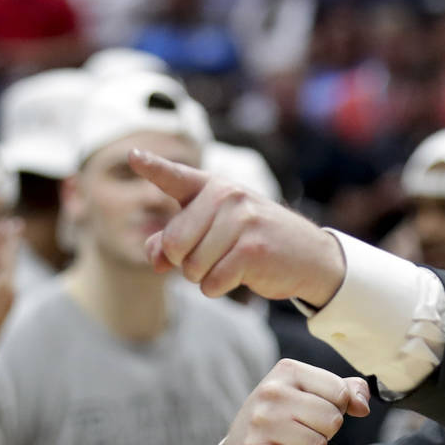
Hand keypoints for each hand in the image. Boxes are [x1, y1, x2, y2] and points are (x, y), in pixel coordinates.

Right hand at [0, 219, 20, 359]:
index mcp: (5, 283)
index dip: (10, 236)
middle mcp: (12, 290)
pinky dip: (1, 271)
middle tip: (10, 226)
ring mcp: (11, 300)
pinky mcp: (6, 308)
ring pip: (8, 273)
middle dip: (9, 244)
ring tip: (1, 242)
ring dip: (4, 257)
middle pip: (11, 261)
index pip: (10, 253)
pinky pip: (5, 283)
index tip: (14, 221)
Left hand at [129, 149, 345, 305]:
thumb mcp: (215, 232)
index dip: (152, 167)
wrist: (310, 256)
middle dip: (185, 262)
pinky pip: (211, 283)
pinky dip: (218, 288)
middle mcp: (227, 196)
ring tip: (231, 264)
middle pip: (174, 244)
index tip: (133, 156)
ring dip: (204, 277)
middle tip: (213, 257)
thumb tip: (155, 259)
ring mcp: (242, 221)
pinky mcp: (253, 250)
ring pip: (192, 267)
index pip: (176, 176)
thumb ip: (175, 240)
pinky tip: (240, 276)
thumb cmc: (255, 241)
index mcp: (214, 186)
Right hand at [217, 359, 370, 444]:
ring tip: (289, 443)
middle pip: (332, 420)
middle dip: (324, 432)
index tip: (314, 411)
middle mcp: (271, 391)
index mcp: (288, 370)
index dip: (337, 408)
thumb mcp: (312, 394)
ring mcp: (260, 421)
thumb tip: (363, 406)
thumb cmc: (284, 418)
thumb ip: (346, 391)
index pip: (340, 392)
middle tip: (301, 430)